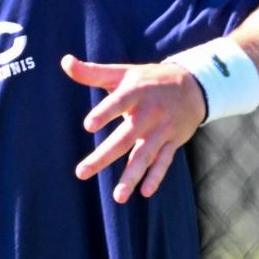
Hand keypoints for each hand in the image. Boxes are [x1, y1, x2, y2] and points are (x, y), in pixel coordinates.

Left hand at [61, 54, 206, 203]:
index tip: (88, 126)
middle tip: (81, 172)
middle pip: (125, 138)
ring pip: (145, 155)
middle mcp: (150, 113)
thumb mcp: (122, 72)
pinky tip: (144, 192)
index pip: (118, 103)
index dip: (105, 113)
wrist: (193, 86)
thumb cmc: (148, 80)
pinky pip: (164, 162)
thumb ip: (92, 72)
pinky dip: (156, 177)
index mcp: (135, 93)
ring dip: (131, 176)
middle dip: (104, 156)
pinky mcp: (173, 142)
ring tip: (118, 197)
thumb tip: (65, 61)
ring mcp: (162, 130)